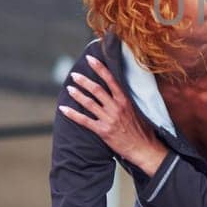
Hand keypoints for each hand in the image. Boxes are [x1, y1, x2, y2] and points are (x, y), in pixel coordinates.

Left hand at [59, 55, 166, 174]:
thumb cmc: (141, 130)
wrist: (143, 147)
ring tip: (69, 88)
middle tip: (74, 75)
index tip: (90, 59)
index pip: (110, 80)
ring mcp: (109, 119)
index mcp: (125, 100)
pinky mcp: (103, 130)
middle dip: (84, 81)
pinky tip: (63, 109)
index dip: (99, 68)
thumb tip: (116, 89)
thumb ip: (125, 100)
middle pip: (97, 90)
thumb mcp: (136, 110)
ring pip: (89, 103)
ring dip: (77, 94)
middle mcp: (116, 107)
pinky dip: (72, 114)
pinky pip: (84, 120)